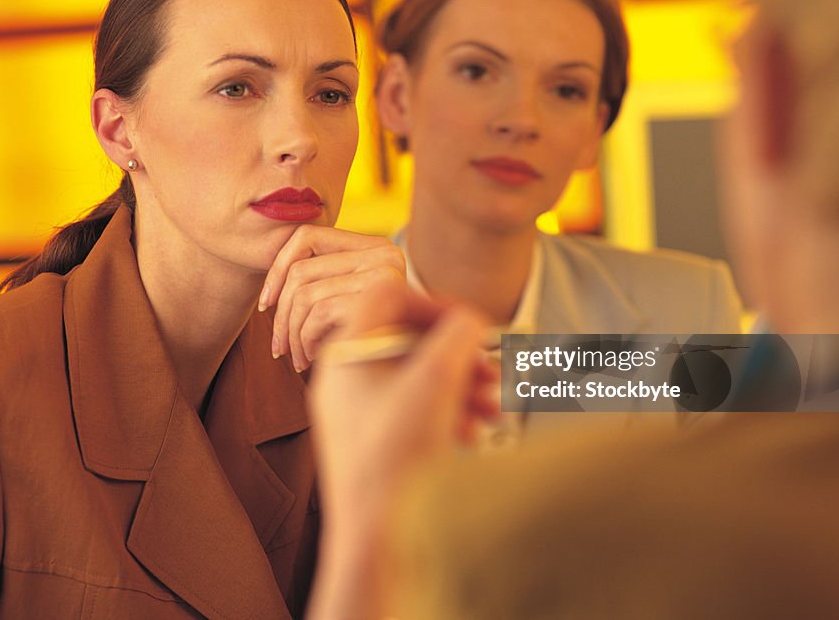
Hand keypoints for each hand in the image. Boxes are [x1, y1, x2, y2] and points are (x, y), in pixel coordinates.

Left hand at [259, 225, 405, 371]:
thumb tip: (270, 287)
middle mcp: (385, 252)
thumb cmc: (376, 343)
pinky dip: (305, 339)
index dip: (276, 269)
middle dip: (280, 315)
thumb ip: (325, 281)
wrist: (418, 374)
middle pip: (301, 270)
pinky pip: (319, 312)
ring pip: (305, 294)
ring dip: (291, 333)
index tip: (266, 305)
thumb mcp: (350, 303)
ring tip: (297, 358)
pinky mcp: (381, 296)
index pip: (306, 236)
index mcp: (376, 246)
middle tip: (279, 348)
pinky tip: (310, 359)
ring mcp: (384, 272)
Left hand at [311, 279, 497, 523]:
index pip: (388, 297)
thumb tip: (468, 321)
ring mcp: (357, 412)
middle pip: (408, 341)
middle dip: (458, 355)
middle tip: (491, 374)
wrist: (375, 542)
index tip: (470, 325)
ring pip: (416, 378)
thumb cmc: (397, 460)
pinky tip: (472, 437)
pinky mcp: (372, 442)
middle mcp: (345, 378)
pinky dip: (447, 415)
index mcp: (347, 354)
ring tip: (493, 410)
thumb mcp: (435, 383)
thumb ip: (457, 337)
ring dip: (460, 386)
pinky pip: (413, 411)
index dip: (433, 302)